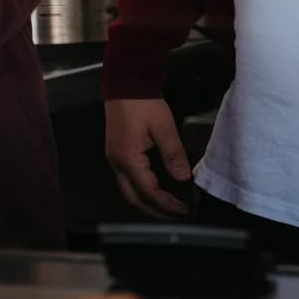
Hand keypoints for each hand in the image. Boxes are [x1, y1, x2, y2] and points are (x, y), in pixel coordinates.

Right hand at [104, 97, 192, 217]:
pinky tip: (156, 188)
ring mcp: (114, 158)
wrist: (123, 84)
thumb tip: (183, 179)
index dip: (167, 204)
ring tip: (169, 205)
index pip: (148, 191)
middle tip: (177, 214)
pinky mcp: (116, 153)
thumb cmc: (143, 104)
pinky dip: (142, 190)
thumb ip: (173, 154)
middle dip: (155, 211)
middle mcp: (117, 163)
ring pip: (128, 190)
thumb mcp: (164, 127)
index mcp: (128, 159)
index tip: (184, 210)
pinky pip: (127, 180)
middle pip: (133, 197)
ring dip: (148, 202)